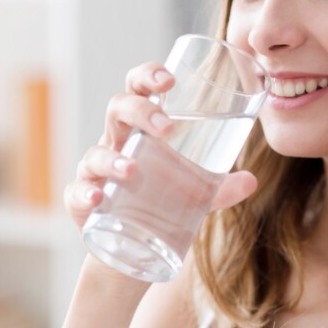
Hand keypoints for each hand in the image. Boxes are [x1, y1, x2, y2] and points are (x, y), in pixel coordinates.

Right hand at [63, 62, 258, 231]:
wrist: (131, 251)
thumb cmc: (161, 205)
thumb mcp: (195, 195)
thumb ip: (220, 188)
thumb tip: (250, 181)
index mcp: (140, 130)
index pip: (138, 89)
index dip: (148, 76)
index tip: (170, 80)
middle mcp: (115, 144)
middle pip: (117, 109)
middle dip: (139, 110)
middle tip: (166, 127)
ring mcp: (95, 173)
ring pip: (95, 153)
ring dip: (113, 158)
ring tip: (132, 170)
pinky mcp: (82, 204)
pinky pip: (76, 192)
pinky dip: (85, 192)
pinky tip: (98, 197)